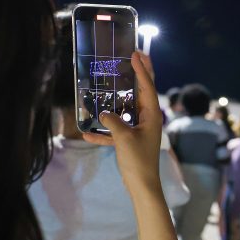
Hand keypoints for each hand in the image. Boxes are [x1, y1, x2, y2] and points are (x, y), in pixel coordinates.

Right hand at [83, 52, 162, 192]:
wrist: (142, 186)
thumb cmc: (138, 160)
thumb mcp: (124, 138)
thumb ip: (113, 122)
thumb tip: (103, 113)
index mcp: (152, 115)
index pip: (147, 86)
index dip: (142, 69)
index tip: (137, 53)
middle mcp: (148, 118)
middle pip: (142, 92)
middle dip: (138, 75)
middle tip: (134, 56)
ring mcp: (140, 129)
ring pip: (128, 108)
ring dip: (119, 98)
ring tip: (113, 81)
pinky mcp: (131, 140)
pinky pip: (117, 130)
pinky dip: (105, 131)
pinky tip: (88, 134)